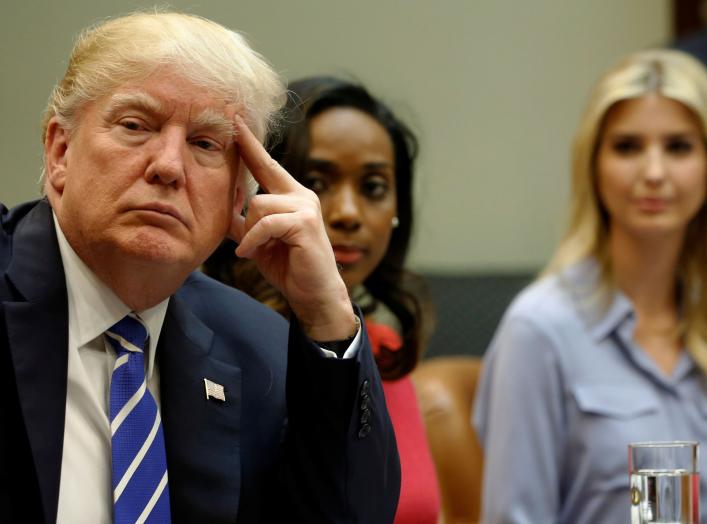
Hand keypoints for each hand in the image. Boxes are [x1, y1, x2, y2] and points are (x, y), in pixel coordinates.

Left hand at [228, 115, 355, 340]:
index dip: (249, 144)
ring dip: (250, 233)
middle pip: (258, 185)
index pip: (266, 164)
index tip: (235, 120)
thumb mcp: (260, 241)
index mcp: (292, 196)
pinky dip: (253, 241)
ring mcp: (306, 207)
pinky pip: (265, 223)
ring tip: (256, 251)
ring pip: (258, 205)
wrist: (314, 295)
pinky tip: (251, 254)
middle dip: (245, 214)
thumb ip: (245, 222)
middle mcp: (302, 195)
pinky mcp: (305, 223)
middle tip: (251, 241)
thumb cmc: (289, 268)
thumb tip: (225, 210)